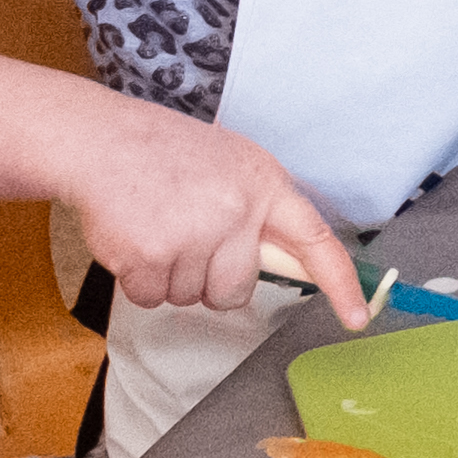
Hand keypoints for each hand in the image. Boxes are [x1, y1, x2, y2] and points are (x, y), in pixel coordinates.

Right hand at [47, 96, 365, 326]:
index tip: (358, 316)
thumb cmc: (165, 153)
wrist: (99, 140)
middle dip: (211, 279)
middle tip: (186, 238)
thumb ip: (261, 211)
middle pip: (237, 291)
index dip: (340, 283)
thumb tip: (294, 263)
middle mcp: (235, 211)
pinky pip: (152, 299)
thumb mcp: (232, 165)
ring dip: (171, 277)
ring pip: (192, 298)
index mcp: (264, 185)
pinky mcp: (149, 256)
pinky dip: (138, 280)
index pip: (315, 241)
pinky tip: (133, 239)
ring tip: (157, 229)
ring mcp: (193, 235)